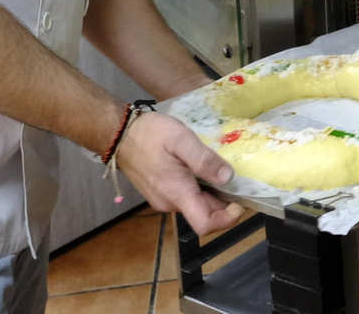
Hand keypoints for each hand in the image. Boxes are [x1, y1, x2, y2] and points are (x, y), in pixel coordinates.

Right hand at [114, 112, 244, 234]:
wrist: (117, 133)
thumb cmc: (150, 134)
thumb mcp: (181, 140)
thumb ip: (204, 160)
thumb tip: (228, 178)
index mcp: (177, 194)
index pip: (206, 225)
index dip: (228, 219)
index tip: (240, 200)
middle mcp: (170, 203)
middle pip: (204, 214)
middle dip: (224, 201)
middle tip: (236, 176)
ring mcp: (163, 199)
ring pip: (196, 204)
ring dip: (212, 193)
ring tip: (219, 168)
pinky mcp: (159, 192)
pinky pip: (185, 196)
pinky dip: (199, 188)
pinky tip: (201, 168)